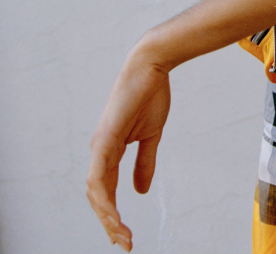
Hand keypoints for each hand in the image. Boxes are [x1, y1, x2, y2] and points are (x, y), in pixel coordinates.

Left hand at [86, 45, 171, 250]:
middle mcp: (100, 150)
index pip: (107, 190)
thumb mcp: (150, 136)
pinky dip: (104, 198)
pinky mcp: (104, 139)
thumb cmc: (150, 94)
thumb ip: (144, 163)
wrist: (151, 67)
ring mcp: (99, 145)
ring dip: (106, 216)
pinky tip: (112, 213)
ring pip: (95, 191)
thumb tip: (140, 191)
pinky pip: (99, 176)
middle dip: (109, 223)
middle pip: (97, 196)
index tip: (127, 234)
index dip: (114, 213)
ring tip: (121, 235)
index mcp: (110, 149)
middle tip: (124, 243)